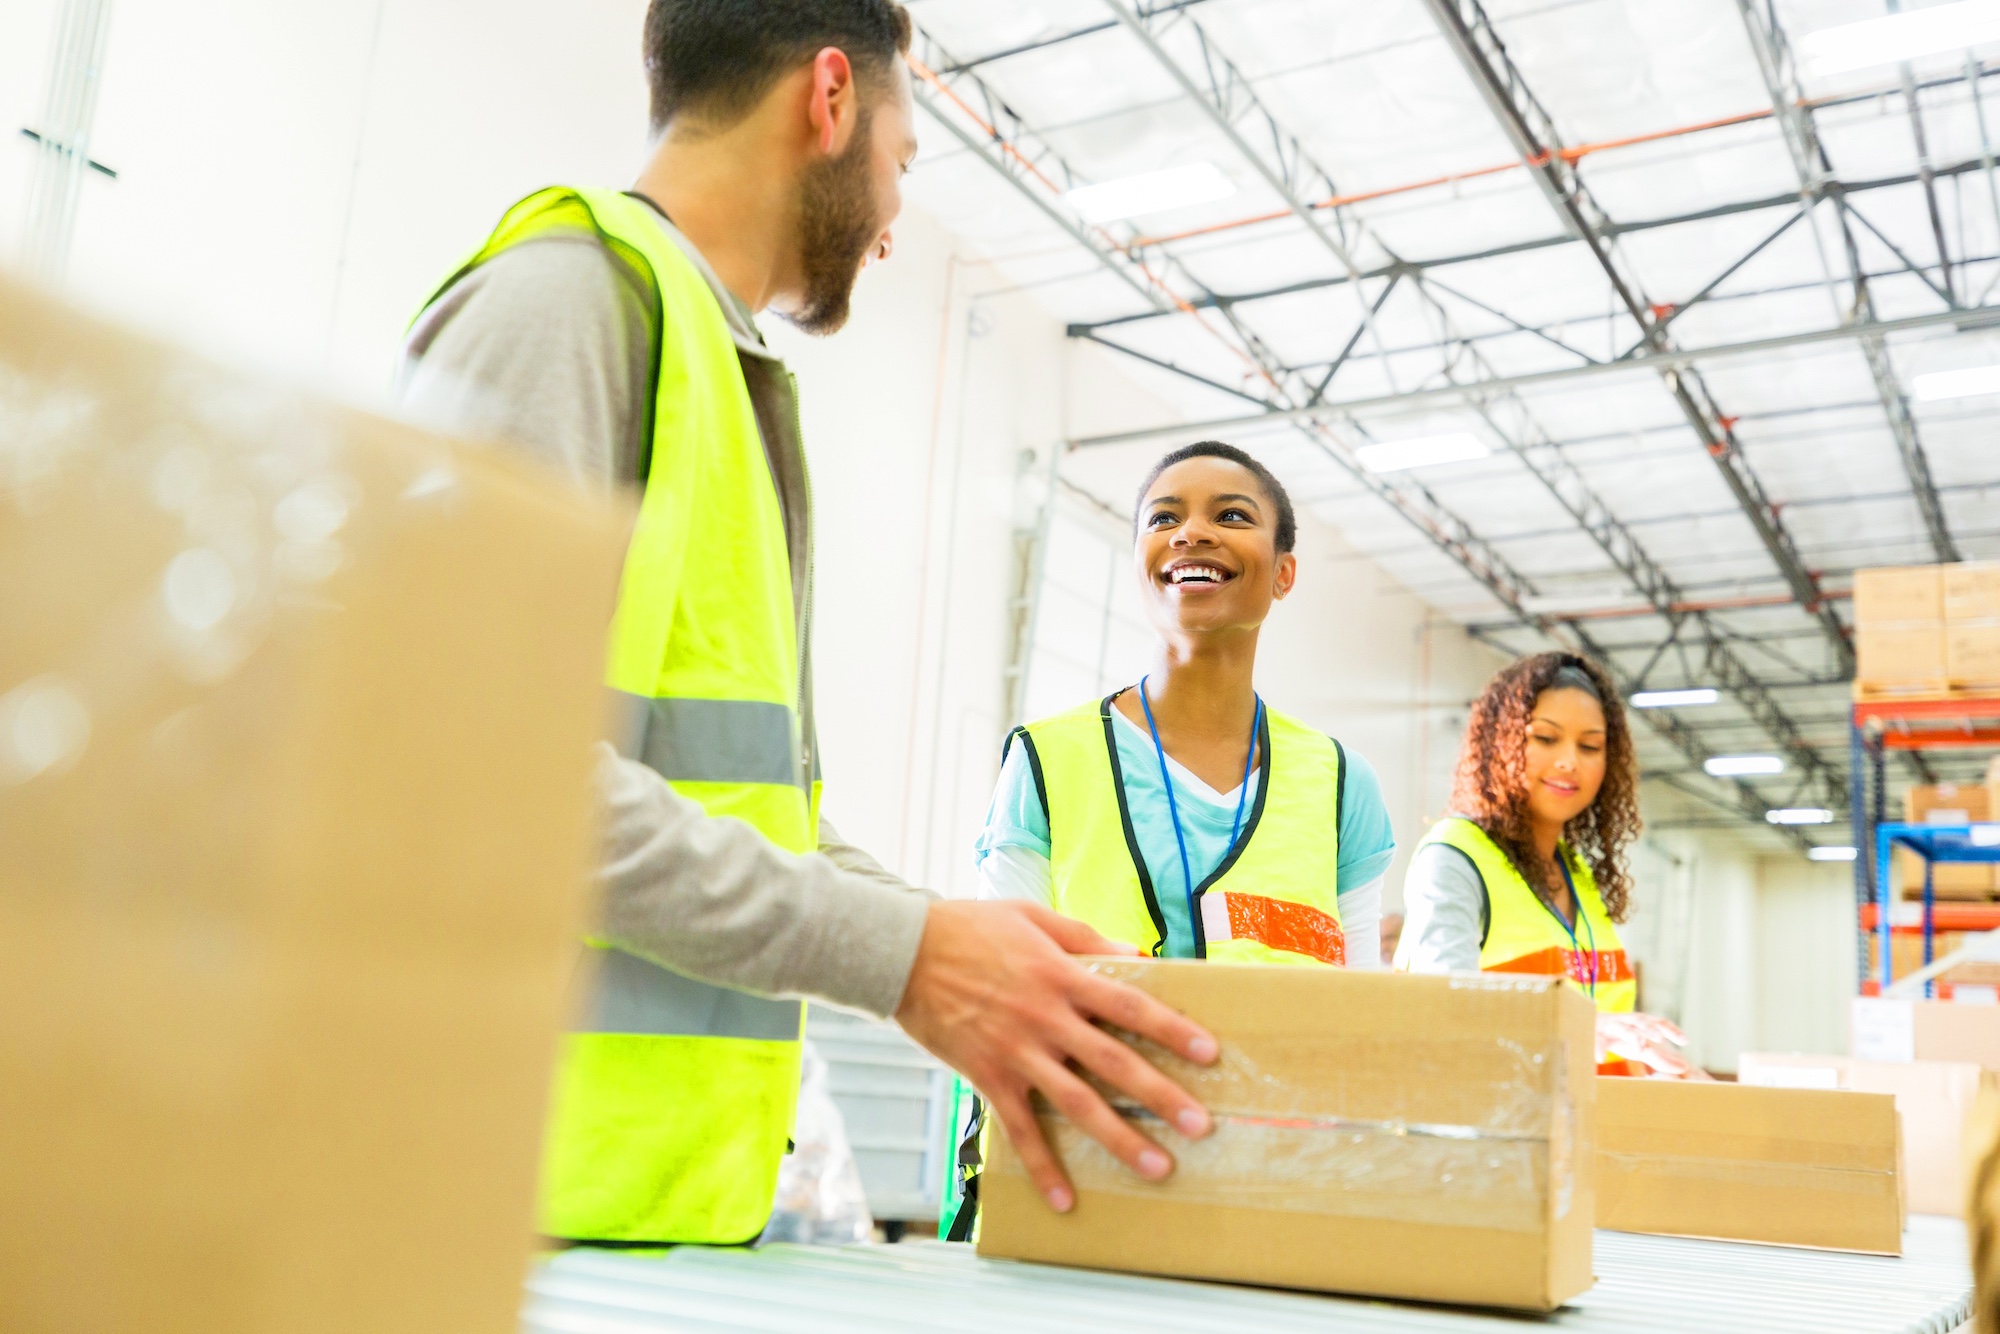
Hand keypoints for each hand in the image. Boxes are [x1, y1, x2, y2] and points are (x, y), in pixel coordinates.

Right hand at [893, 899, 1217, 1212]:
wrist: (903, 952)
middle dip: (1161, 1096)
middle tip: (1200, 1125)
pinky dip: (1042, 1167)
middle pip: (1114, 1063)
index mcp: (1062, 975)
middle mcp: (1046, 1018)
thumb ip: (1083, 937)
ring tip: (1158, 1166)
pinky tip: (1066, 1200)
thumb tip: (1133, 956)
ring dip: (1119, 1138)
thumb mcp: (1031, 917)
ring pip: (1077, 1103)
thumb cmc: (969, 927)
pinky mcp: (988, 1076)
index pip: (1129, 1006)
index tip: (1208, 1053)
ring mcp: (1017, 1052)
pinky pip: (1020, 1130)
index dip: (1171, 1029)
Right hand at [1598, 1010, 1706, 1077]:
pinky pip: (1595, 1040)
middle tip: (1660, 1039)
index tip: (1685, 1041)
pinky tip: (1600, 1059)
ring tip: (1640, 1046)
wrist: (1582, 1025)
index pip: (1658, 1022)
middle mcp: (1625, 1021)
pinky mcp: (1592, 1035)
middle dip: (1650, 1028)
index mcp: (1638, 1023)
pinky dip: (1598, 1048)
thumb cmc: (1617, 1038)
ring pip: (1621, 1028)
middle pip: (1640, 1021)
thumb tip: (1685, 1067)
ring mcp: (1608, 1027)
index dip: (1671, 1030)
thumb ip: (1660, 1058)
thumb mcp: (1639, 1048)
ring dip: (1631, 1034)